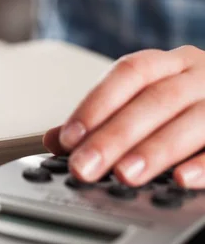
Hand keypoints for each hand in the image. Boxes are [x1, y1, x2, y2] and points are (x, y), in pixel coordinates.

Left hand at [43, 45, 204, 187]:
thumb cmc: (184, 102)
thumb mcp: (143, 100)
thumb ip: (101, 119)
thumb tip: (54, 140)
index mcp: (168, 64)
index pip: (128, 74)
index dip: (96, 105)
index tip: (69, 137)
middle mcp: (198, 76)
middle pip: (154, 100)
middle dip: (115, 135)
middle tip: (86, 166)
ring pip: (192, 121)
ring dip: (155, 150)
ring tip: (126, 174)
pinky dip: (204, 164)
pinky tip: (183, 179)